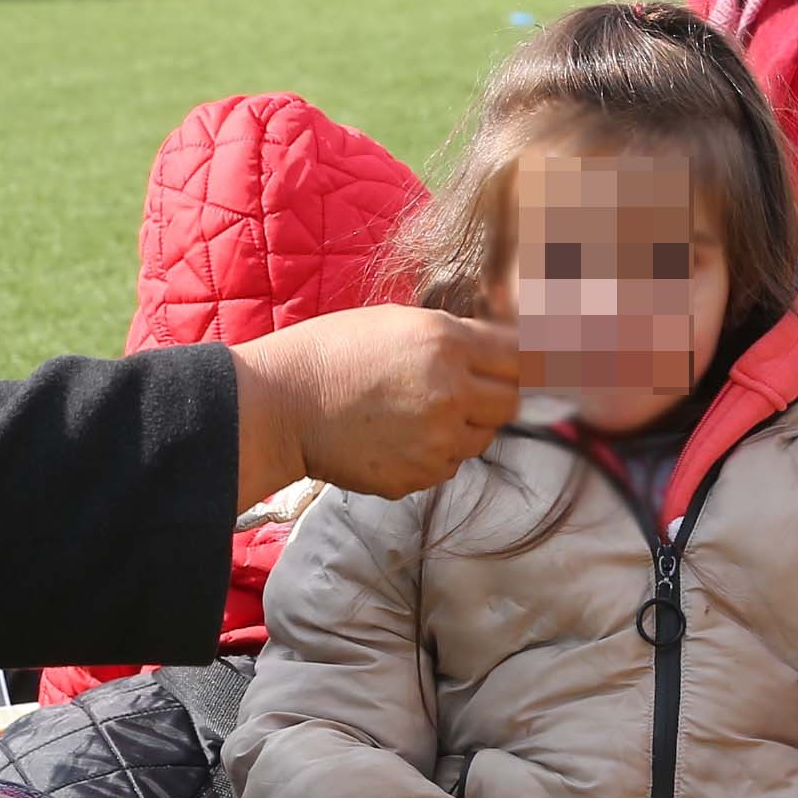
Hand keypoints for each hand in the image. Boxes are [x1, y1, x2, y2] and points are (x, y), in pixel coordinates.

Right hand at [233, 307, 520, 505]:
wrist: (280, 405)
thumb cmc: (330, 353)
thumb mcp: (396, 322)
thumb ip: (452, 335)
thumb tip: (497, 343)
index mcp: (445, 343)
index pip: (516, 355)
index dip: (517, 359)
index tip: (513, 364)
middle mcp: (450, 392)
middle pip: (510, 402)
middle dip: (496, 395)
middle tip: (470, 391)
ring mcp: (437, 440)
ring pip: (481, 437)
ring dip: (465, 426)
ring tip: (420, 412)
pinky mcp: (418, 475)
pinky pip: (448, 465)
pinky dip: (435, 453)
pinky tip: (399, 436)